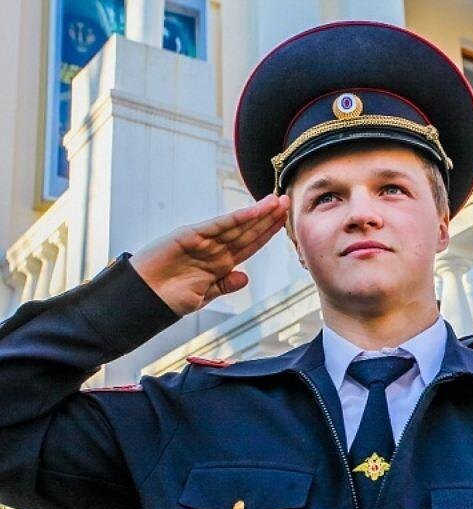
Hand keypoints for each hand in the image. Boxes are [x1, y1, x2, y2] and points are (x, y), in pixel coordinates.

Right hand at [130, 194, 289, 315]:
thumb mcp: (204, 295)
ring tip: (275, 201)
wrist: (143, 300)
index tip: (284, 222)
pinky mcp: (189, 235)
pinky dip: (235, 219)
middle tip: (287, 202)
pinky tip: (252, 212)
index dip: (267, 233)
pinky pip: (217, 226)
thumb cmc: (170, 299)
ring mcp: (203, 240)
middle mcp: (215, 248)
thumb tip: (245, 279)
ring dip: (257, 213)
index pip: (250, 244)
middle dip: (268, 217)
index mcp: (221, 263)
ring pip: (236, 225)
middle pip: (247, 231)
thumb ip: (224, 285)